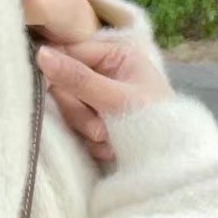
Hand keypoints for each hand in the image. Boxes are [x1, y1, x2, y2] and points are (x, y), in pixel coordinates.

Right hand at [34, 36, 175, 171]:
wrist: (176, 164)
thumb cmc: (156, 124)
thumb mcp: (116, 99)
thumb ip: (78, 78)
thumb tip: (40, 54)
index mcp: (117, 55)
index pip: (71, 52)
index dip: (60, 73)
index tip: (54, 90)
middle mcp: (108, 73)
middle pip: (66, 84)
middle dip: (80, 111)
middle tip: (99, 129)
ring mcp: (102, 99)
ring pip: (70, 108)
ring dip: (87, 129)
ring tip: (109, 141)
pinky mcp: (99, 122)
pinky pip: (78, 127)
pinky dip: (92, 141)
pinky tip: (111, 149)